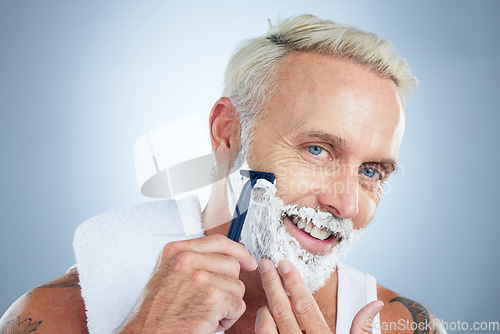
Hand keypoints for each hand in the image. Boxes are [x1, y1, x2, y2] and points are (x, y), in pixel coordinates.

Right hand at [118, 234, 257, 333]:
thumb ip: (194, 261)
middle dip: (229, 286)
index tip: (248, 260)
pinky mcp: (212, 298)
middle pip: (232, 265)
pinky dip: (228, 319)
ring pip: (237, 287)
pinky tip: (209, 323)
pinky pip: (237, 305)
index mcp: (177, 251)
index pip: (218, 241)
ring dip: (227, 305)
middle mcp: (188, 260)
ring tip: (205, 313)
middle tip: (212, 302)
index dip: (238, 251)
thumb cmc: (156, 313)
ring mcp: (200, 278)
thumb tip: (227, 257)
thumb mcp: (169, 274)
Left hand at [255, 259, 382, 332]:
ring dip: (265, 306)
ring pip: (267, 325)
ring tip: (267, 294)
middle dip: (272, 283)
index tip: (284, 263)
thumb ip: (363, 329)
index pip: (304, 304)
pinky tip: (264, 315)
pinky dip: (261, 325)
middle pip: (282, 309)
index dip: (293, 282)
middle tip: (264, 263)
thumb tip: (376, 303)